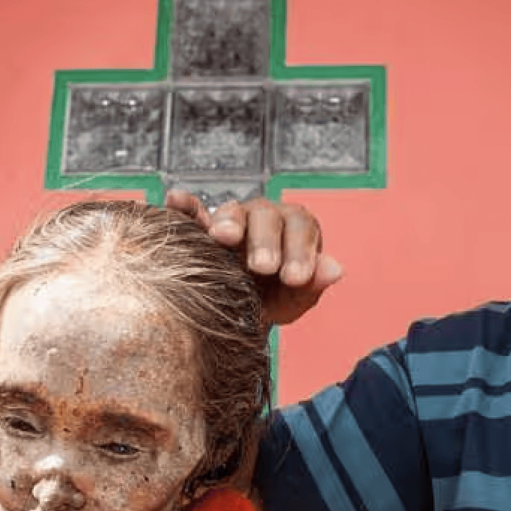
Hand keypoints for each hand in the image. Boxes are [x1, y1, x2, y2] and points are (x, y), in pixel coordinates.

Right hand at [165, 189, 342, 325]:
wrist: (241, 310)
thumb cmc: (274, 298)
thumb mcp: (295, 298)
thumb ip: (314, 283)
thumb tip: (335, 270)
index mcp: (295, 228)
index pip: (302, 229)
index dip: (300, 251)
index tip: (295, 278)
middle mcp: (265, 216)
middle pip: (267, 216)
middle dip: (265, 241)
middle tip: (263, 267)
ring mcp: (232, 218)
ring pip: (232, 211)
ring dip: (228, 222)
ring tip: (222, 237)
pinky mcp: (201, 225)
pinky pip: (192, 211)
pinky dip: (185, 205)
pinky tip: (175, 200)